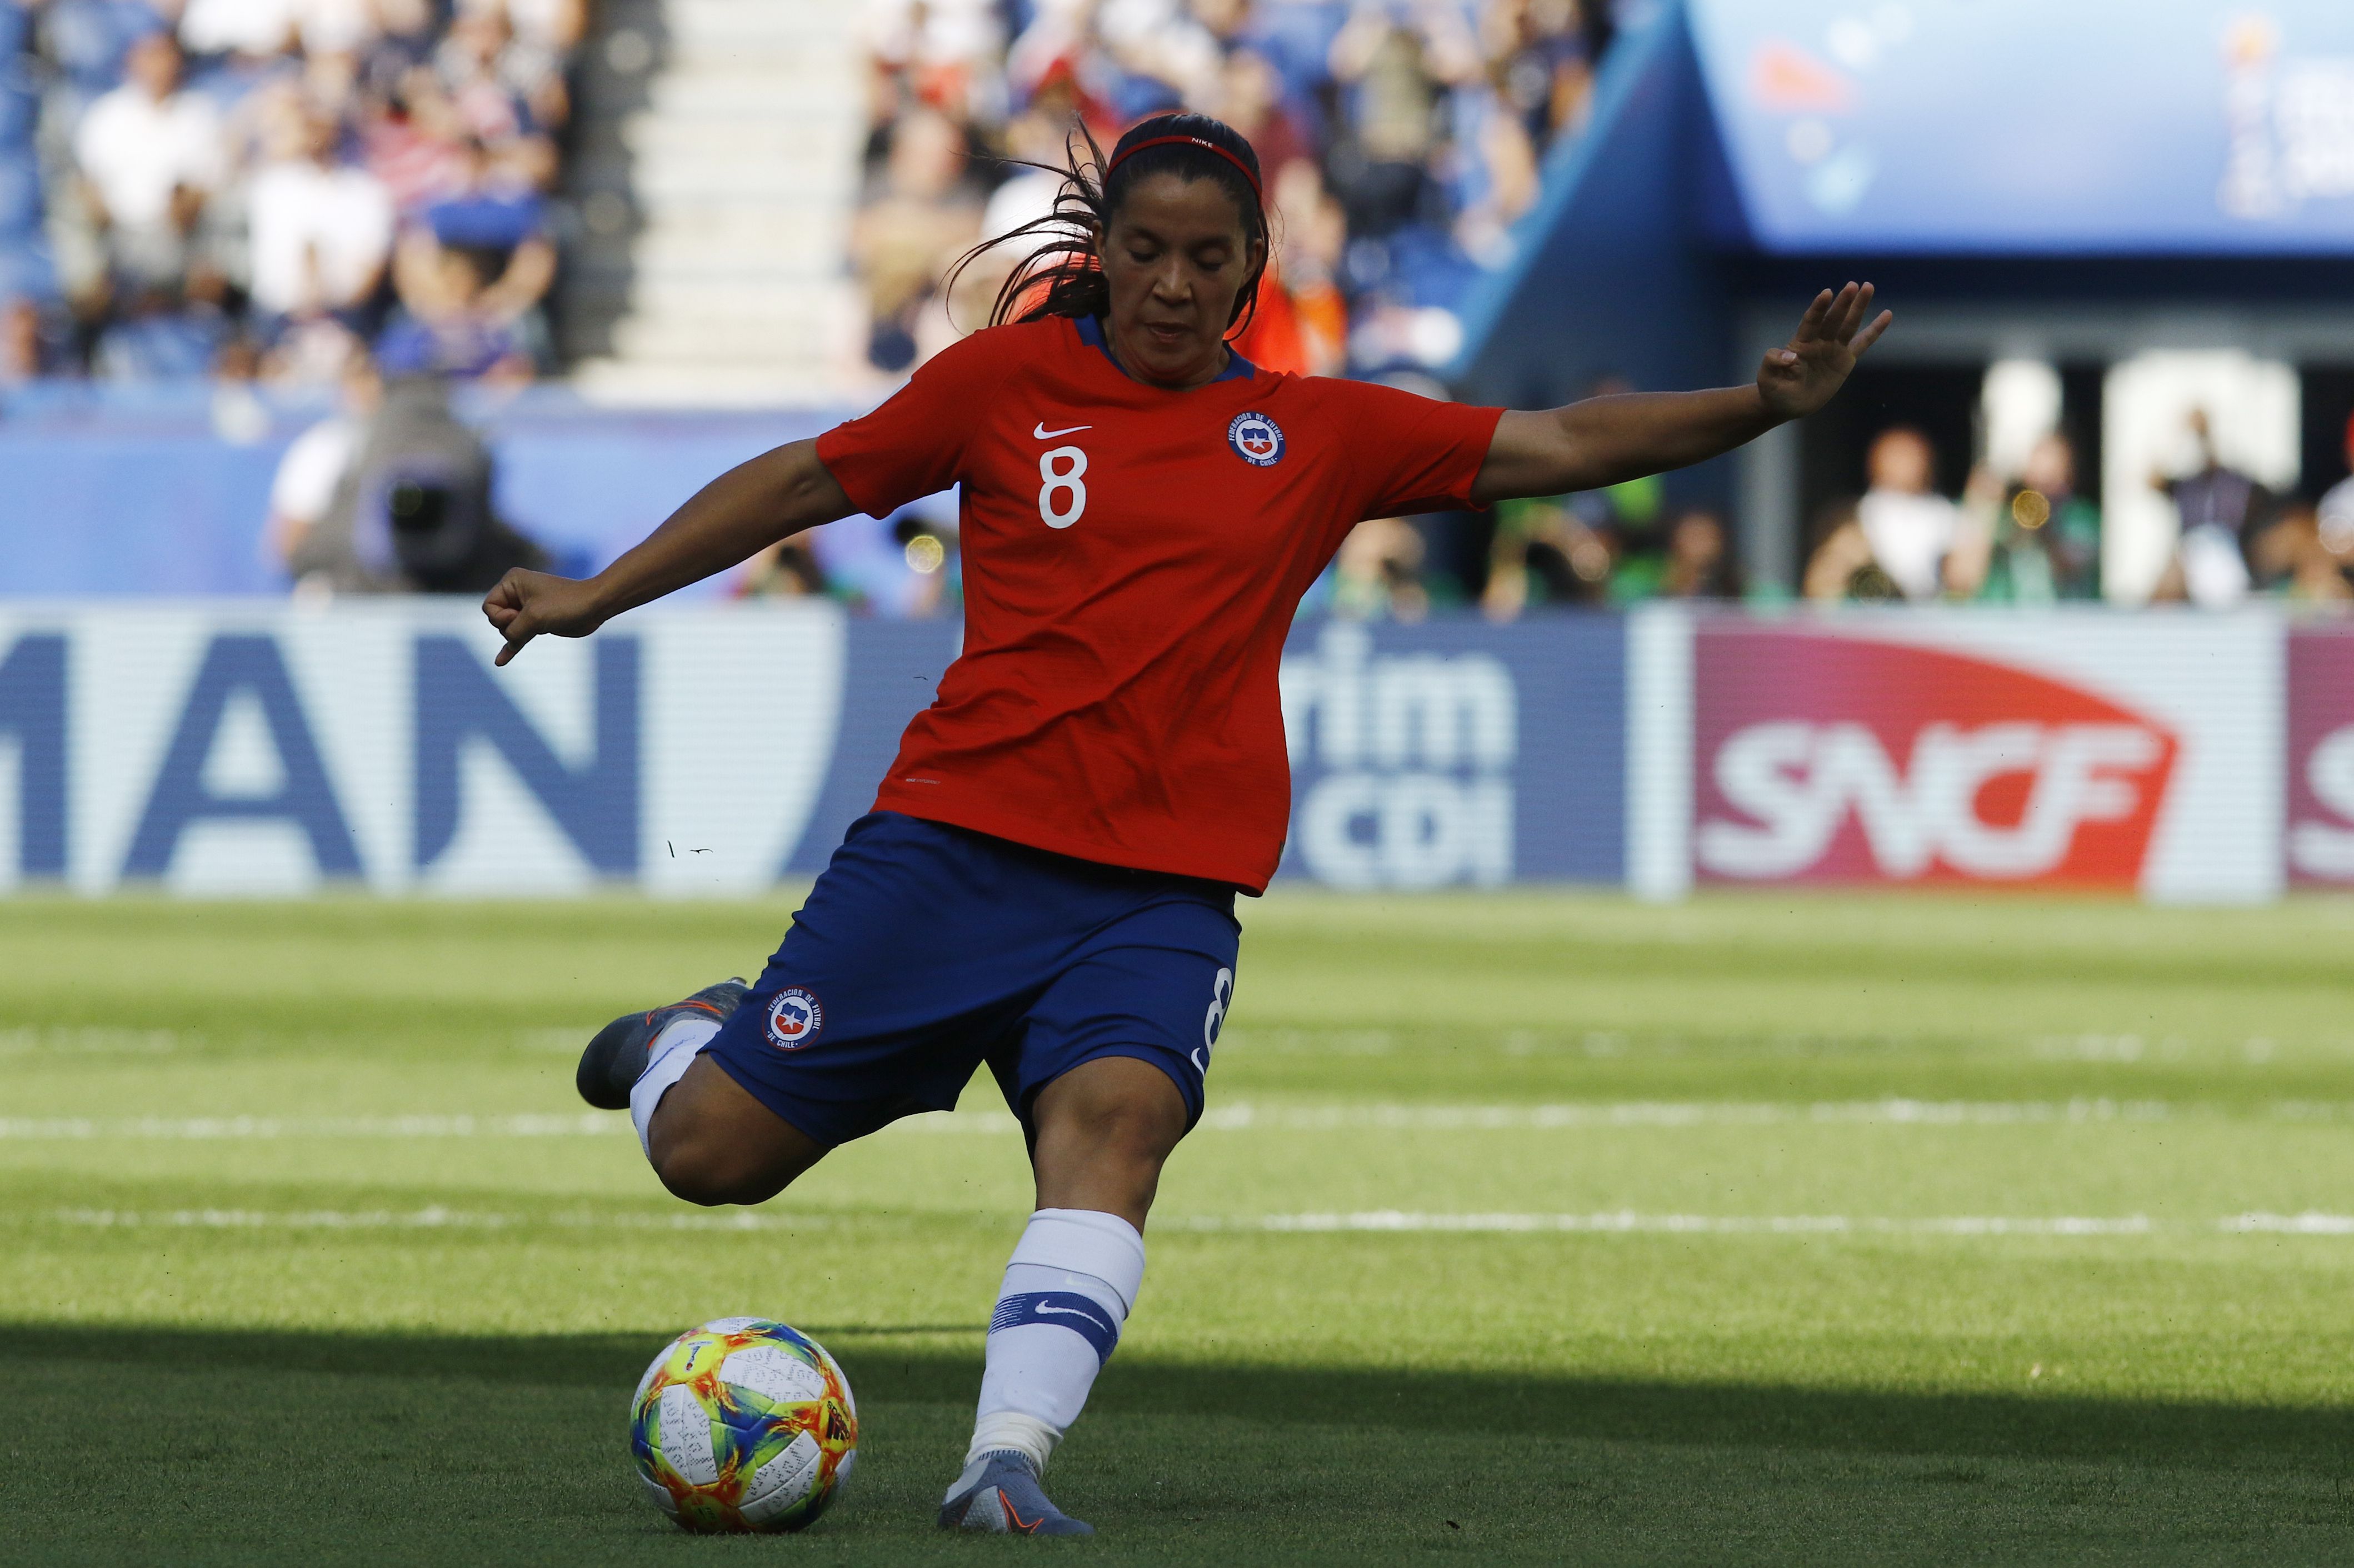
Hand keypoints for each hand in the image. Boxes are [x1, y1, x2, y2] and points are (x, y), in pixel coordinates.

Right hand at [482, 569, 607, 665]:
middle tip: (535, 618)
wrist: (594, 606)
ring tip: (541, 624)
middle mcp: (517, 593)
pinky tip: (500, 661)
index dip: (500, 617)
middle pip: (496, 619)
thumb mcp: (534, 617)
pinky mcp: (537, 622)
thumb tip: (504, 651)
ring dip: (519, 635)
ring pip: (508, 629)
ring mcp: (527, 608)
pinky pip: (518, 636)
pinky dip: (511, 647)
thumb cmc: (565, 604)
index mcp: (512, 582)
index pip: (489, 606)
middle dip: (511, 626)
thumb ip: (514, 632)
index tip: (519, 615)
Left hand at [1757, 282, 1891, 420]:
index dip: (1818, 308)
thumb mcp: (1768, 378)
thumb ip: (1773, 363)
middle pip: (1833, 319)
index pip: (1811, 321)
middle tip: (1853, 285)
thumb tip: (1790, 356)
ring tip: (1868, 286)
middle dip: (1843, 303)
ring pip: (1849, 325)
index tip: (1827, 293)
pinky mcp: (1845, 360)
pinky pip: (1863, 343)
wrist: (1786, 403)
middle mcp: (1818, 341)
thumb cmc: (1773, 390)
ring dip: (1858, 306)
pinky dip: (1875, 330)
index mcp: (1800, 344)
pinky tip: (1887, 314)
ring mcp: (1833, 348)